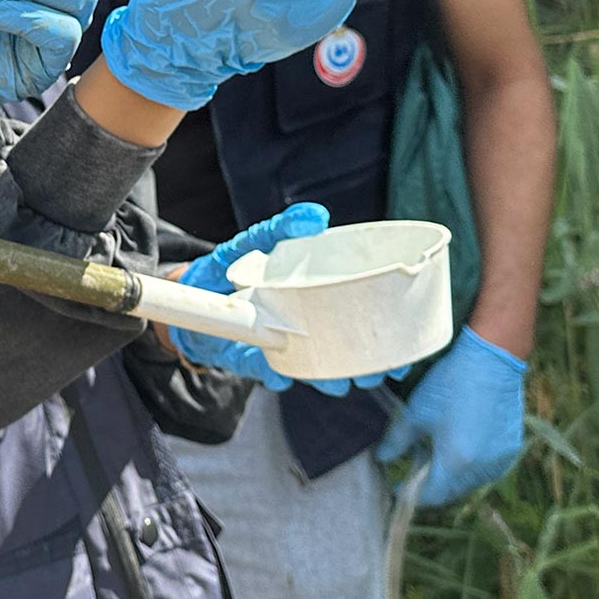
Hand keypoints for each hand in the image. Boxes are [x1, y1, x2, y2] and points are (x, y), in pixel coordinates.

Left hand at [170, 201, 412, 393]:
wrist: (190, 293)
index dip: (390, 341)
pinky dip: (279, 377)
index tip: (408, 353)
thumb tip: (316, 216)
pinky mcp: (255, 361)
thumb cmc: (230, 267)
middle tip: (382, 371)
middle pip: (353, 356)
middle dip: (373, 368)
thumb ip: (279, 229)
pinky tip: (282, 376)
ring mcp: (284, 347)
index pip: (364, 322)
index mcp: (317, 301)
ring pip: (320, 372)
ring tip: (340, 382)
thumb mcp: (254, 243)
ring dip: (333, 380)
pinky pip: (274, 375)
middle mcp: (307, 328)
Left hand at [374, 327, 526, 504]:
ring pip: (470, 481)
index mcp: (457, 462)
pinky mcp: (511, 449)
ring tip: (435, 452)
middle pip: (452, 491)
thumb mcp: (416, 413)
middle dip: (431, 485)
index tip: (398, 486)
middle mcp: (482, 469)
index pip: (432, 495)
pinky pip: (486, 469)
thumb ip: (396, 442)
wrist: (492, 362)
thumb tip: (382, 459)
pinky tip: (460, 445)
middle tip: (414, 467)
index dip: (412, 494)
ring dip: (452, 475)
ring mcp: (500, 460)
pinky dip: (470, 465)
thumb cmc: (450, 385)